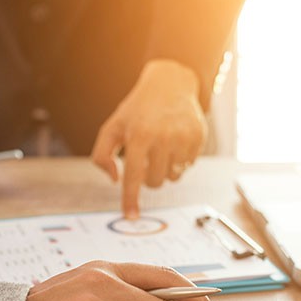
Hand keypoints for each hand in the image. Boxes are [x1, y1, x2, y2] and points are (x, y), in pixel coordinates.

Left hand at [91, 59, 206, 218]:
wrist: (169, 85)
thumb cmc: (136, 111)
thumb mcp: (112, 127)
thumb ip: (102, 155)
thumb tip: (114, 180)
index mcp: (139, 135)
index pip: (132, 176)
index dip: (130, 199)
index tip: (130, 216)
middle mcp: (163, 137)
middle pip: (154, 182)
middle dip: (148, 177)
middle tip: (145, 160)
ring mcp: (184, 138)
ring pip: (173, 177)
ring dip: (164, 170)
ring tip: (160, 149)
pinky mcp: (198, 138)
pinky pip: (188, 167)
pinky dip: (179, 161)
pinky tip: (174, 143)